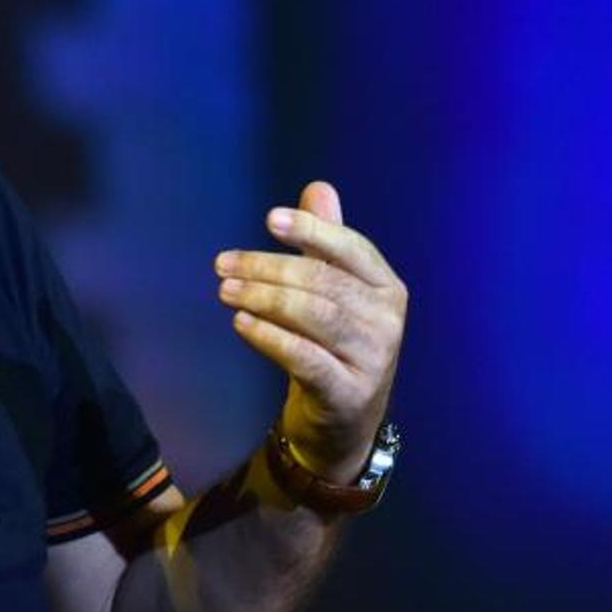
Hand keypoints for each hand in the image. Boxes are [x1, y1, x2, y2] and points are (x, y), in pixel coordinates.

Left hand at [214, 181, 406, 483]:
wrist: (343, 422)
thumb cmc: (335, 345)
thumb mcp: (335, 292)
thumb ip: (327, 241)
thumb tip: (318, 188)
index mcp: (386, 288)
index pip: (351, 249)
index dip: (313, 231)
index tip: (270, 219)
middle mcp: (387, 320)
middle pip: (323, 282)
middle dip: (268, 267)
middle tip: (223, 264)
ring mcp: (373, 359)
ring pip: (314, 316)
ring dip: (264, 298)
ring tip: (226, 290)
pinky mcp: (349, 393)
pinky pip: (305, 357)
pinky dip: (270, 336)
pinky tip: (242, 323)